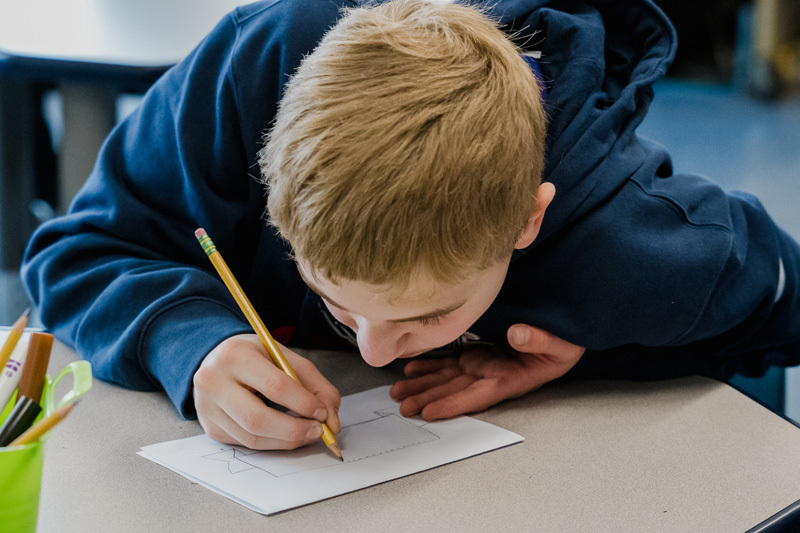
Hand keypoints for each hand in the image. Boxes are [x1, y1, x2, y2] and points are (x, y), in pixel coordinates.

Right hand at [192, 334, 340, 449]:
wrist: (216, 360)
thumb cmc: (254, 357)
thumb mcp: (284, 357)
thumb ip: (314, 384)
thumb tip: (331, 419)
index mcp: (235, 355)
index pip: (274, 386)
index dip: (303, 403)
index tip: (323, 412)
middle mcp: (214, 381)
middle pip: (257, 419)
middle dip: (295, 430)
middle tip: (318, 431)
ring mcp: (208, 408)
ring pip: (252, 437)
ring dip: (286, 441)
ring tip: (307, 433)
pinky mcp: (210, 428)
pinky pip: (246, 443)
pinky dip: (272, 443)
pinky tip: (285, 434)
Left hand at [389, 325, 584, 420]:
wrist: (564, 336)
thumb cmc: (565, 343)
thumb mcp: (561, 343)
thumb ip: (540, 340)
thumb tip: (517, 334)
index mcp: (511, 378)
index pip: (477, 396)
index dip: (452, 405)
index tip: (429, 413)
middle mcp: (491, 376)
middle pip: (454, 391)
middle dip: (427, 399)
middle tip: (402, 407)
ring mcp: (483, 366)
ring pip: (446, 379)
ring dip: (422, 386)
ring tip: (398, 392)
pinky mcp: (478, 355)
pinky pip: (450, 362)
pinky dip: (429, 365)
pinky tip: (411, 370)